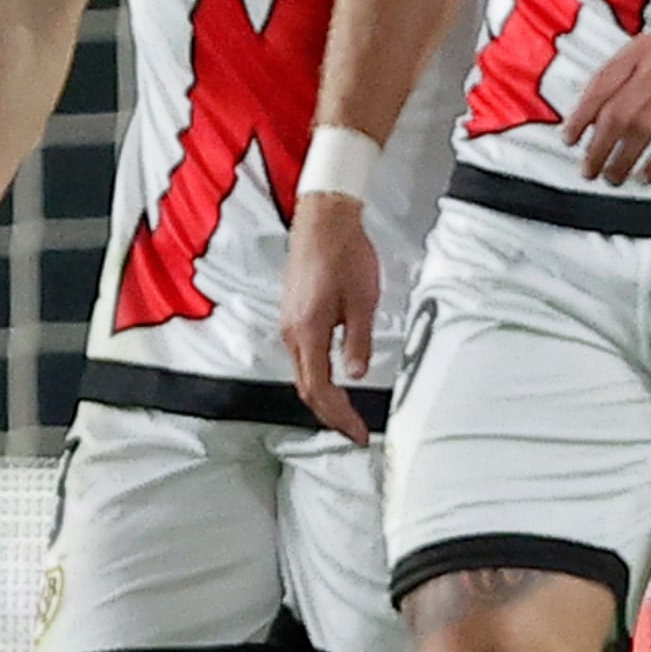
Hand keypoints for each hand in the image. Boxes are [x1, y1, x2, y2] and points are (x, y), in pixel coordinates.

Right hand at [279, 193, 382, 444]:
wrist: (324, 218)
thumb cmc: (343, 252)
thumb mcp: (362, 301)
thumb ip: (358, 342)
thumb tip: (357, 375)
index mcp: (307, 331)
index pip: (320, 390)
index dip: (339, 417)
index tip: (357, 433)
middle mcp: (292, 331)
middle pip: (306, 387)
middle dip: (329, 414)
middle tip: (352, 430)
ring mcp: (289, 322)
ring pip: (302, 373)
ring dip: (322, 396)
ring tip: (345, 410)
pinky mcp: (293, 312)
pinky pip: (301, 355)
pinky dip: (317, 375)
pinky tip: (333, 376)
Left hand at [560, 10, 650, 187]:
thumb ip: (628, 71)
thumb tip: (598, 110)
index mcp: (638, 51)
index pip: (599, 87)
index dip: (580, 117)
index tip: (569, 139)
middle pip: (615, 114)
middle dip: (596, 148)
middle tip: (588, 169)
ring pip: (640, 130)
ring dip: (621, 159)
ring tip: (613, 177)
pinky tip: (647, 174)